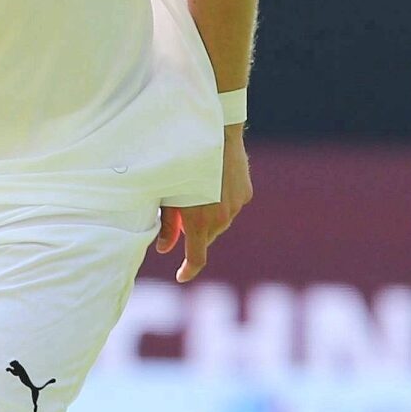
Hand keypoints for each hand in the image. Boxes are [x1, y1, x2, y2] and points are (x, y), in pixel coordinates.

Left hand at [155, 123, 250, 282]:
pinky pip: (231, 205)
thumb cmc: (177, 165)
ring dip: (209, 217)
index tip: (181, 276)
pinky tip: (211, 185)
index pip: (197, 258)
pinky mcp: (246, 193)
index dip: (188, 270)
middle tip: (181, 219)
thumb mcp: (166, 197)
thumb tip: (164, 248)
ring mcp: (237, 205)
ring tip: (195, 196)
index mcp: (199, 222)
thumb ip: (167, 225)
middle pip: (207, 238)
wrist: (212, 136)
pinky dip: (220, 203)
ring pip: (221, 222)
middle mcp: (222, 218)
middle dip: (195, 235)